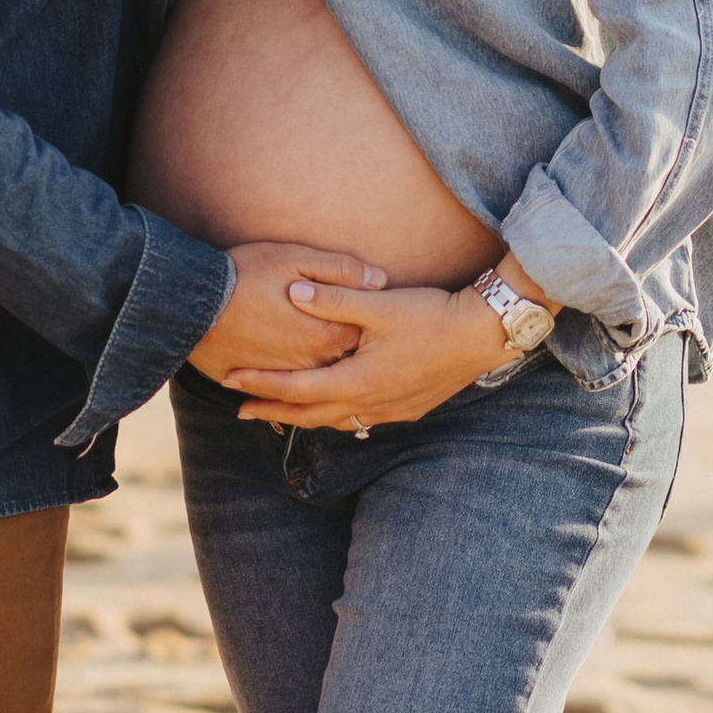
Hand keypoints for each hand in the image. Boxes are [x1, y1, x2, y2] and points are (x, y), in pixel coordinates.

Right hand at [190, 243, 387, 383]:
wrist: (192, 302)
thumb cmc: (245, 274)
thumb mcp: (295, 258)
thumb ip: (341, 270)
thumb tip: (380, 279)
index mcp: (326, 333)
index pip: (364, 334)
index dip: (369, 323)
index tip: (372, 317)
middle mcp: (311, 362)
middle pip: (344, 360)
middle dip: (354, 352)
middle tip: (360, 341)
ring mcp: (286, 376)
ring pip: (319, 379)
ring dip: (328, 370)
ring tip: (333, 357)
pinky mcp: (262, 382)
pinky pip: (290, 390)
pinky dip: (300, 383)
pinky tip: (303, 374)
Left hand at [231, 277, 510, 428]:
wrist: (482, 336)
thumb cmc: (431, 316)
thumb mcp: (378, 304)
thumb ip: (333, 298)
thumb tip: (292, 290)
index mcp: (356, 381)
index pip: (295, 389)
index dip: (260, 385)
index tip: (230, 382)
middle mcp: (369, 405)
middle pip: (310, 415)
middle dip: (273, 412)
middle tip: (240, 411)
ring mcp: (390, 411)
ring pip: (336, 421)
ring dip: (306, 416)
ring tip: (281, 411)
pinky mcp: (407, 409)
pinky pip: (360, 421)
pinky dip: (337, 416)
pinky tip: (335, 408)